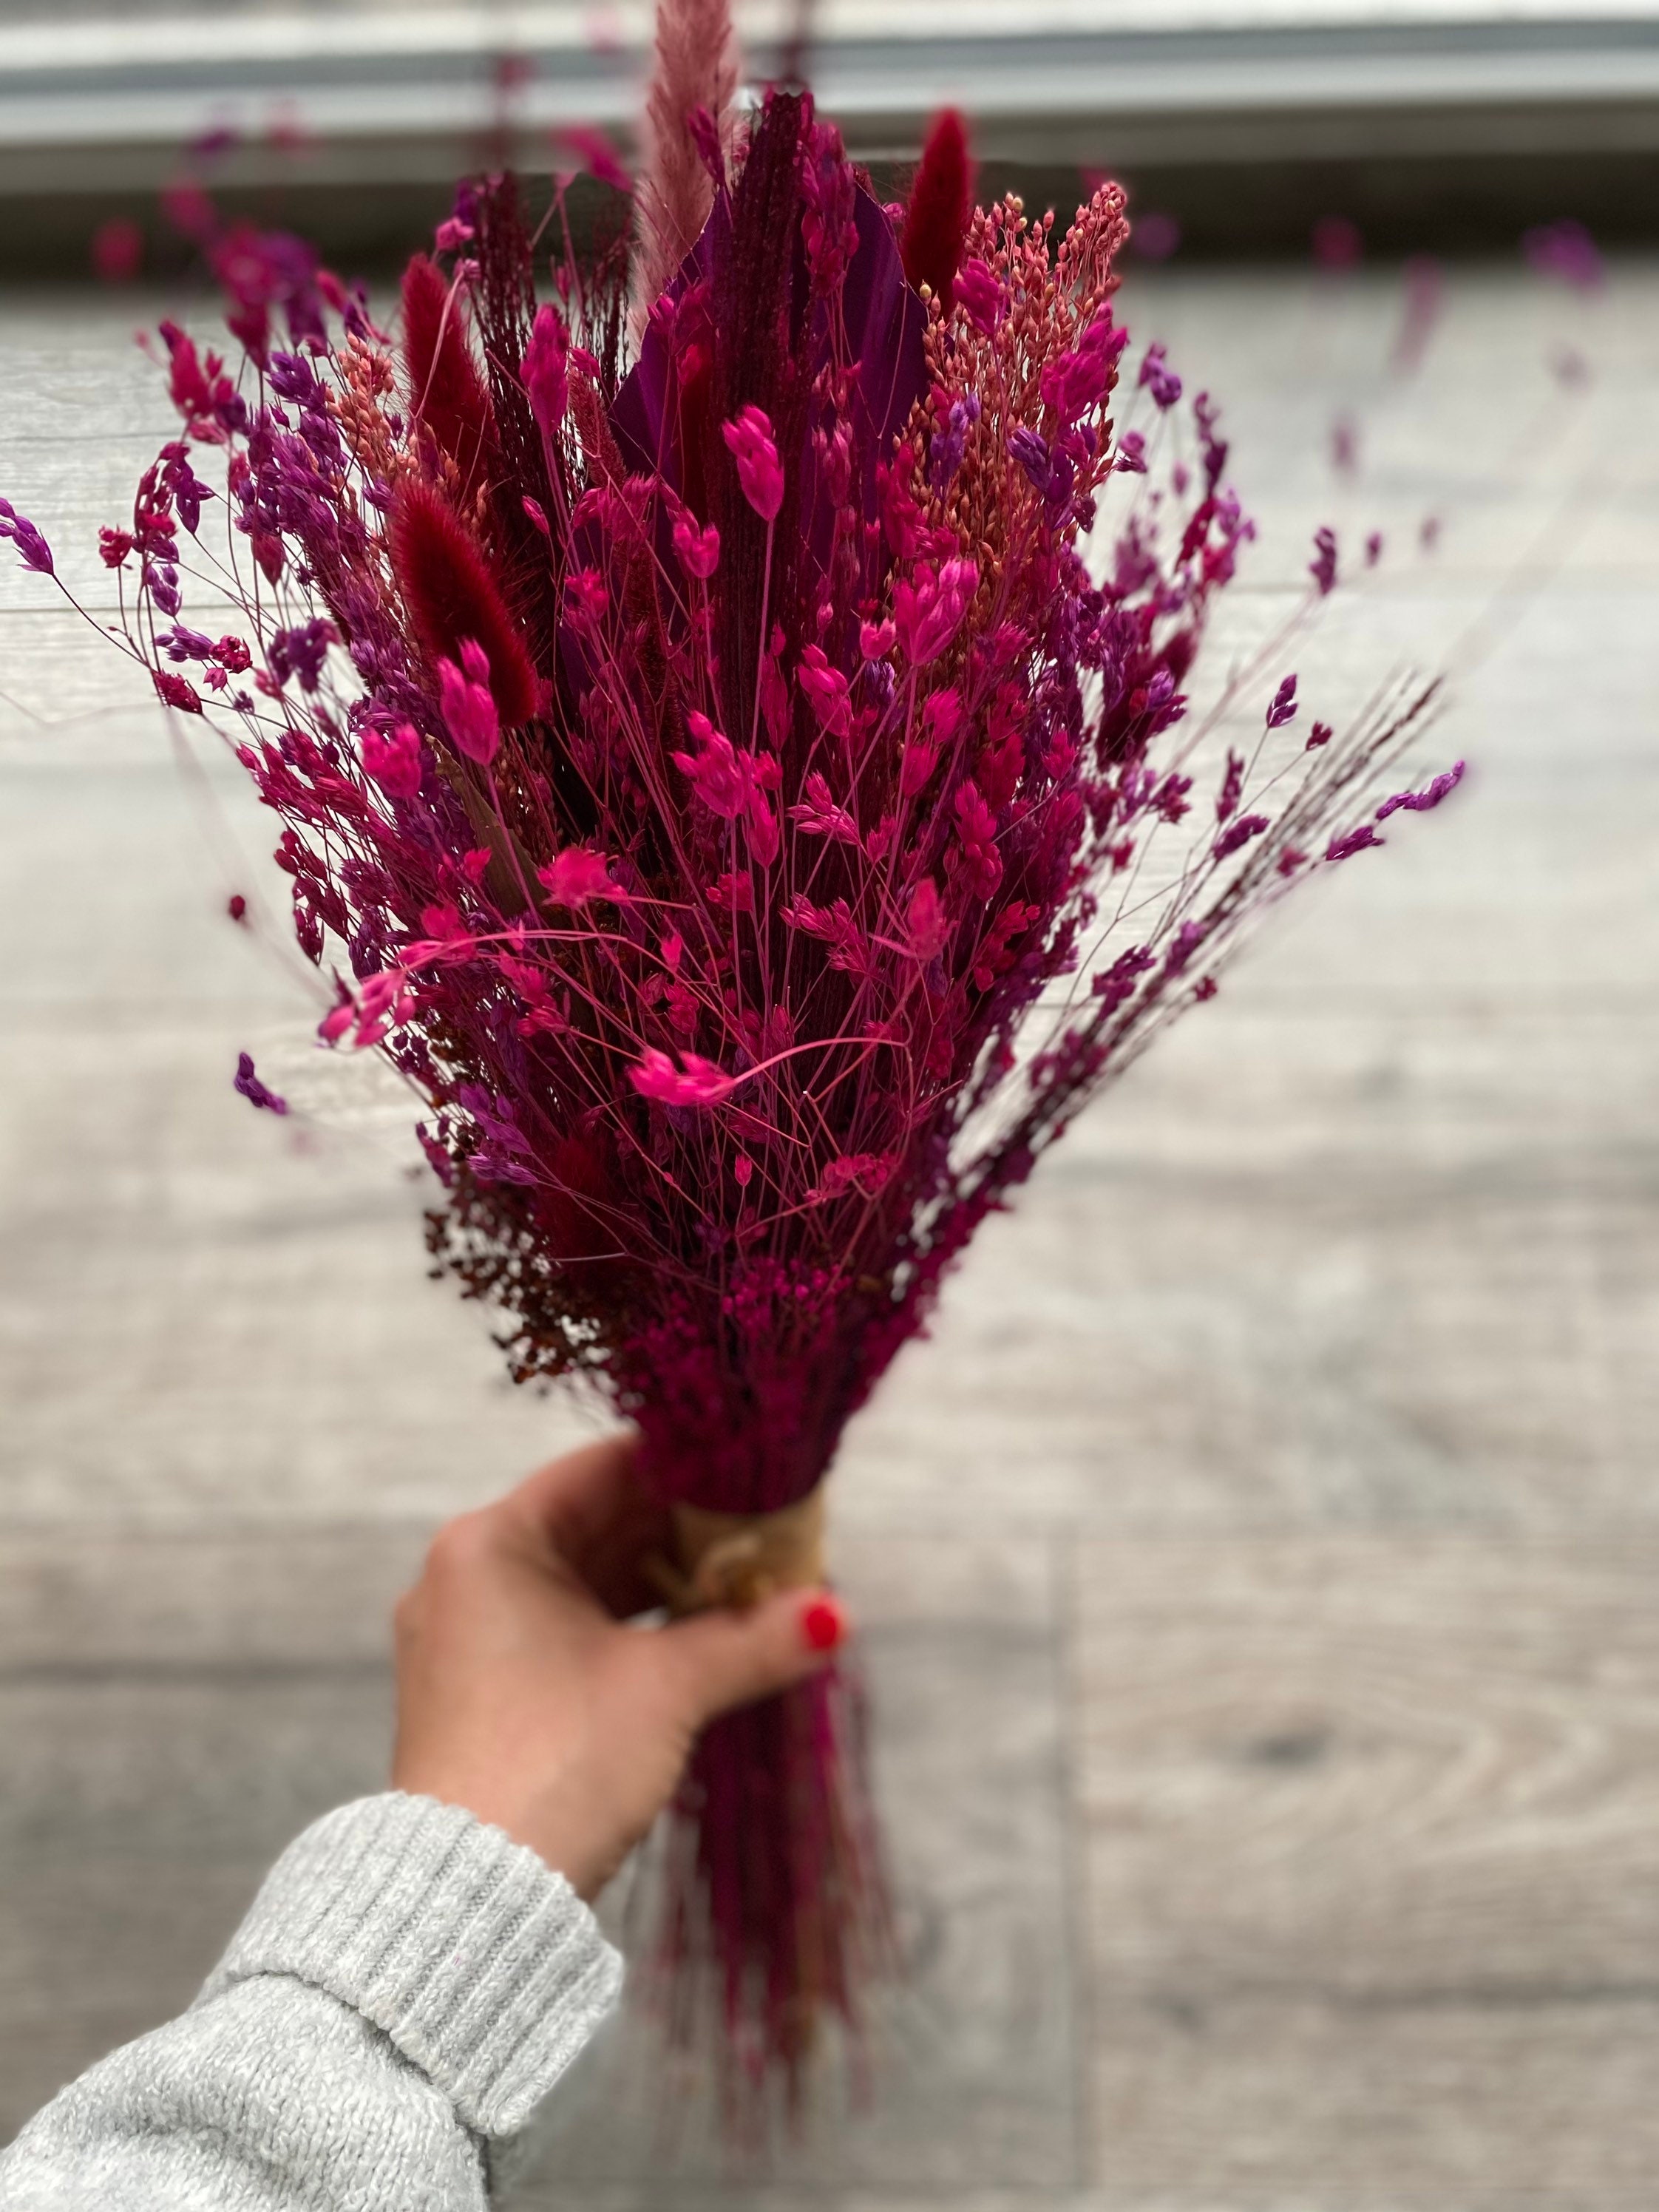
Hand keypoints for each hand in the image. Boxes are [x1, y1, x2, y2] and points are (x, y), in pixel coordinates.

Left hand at [390, 1434, 843, 1897]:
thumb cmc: (555, 1767)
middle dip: (692, 1537)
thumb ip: (753, 1639)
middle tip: (776, 1542)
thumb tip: (834, 1616)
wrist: (473, 1900)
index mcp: (491, 1542)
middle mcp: (469, 1575)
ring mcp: (473, 1637)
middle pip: (601, 1525)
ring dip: (670, 1589)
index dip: (692, 1472)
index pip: (607, 1469)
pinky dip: (634, 1631)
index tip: (759, 1480)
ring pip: (590, 1583)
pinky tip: (703, 1643)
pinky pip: (571, 1631)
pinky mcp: (485, 1692)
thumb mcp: (667, 1689)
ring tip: (755, 1595)